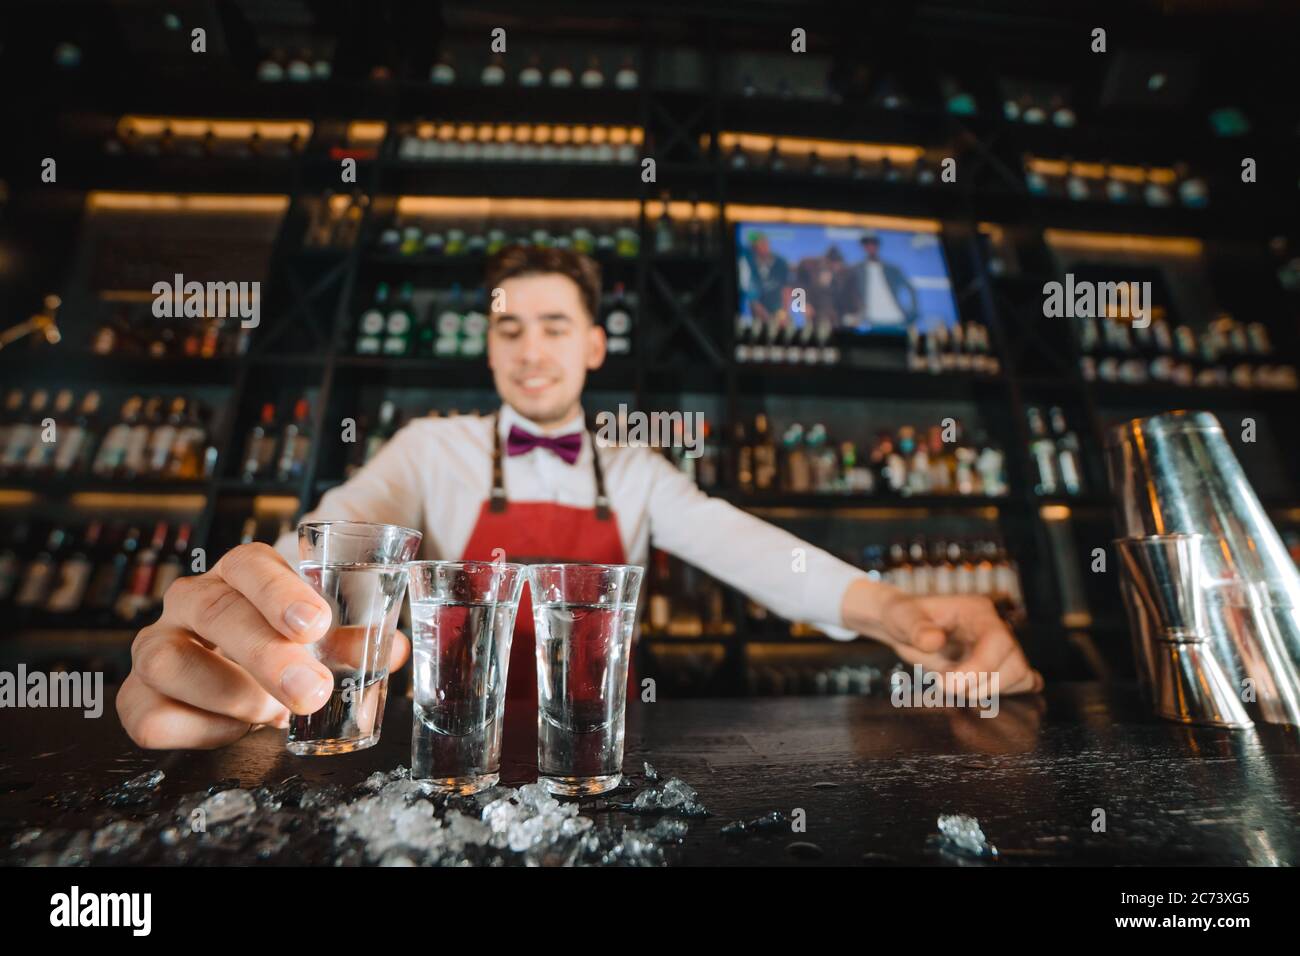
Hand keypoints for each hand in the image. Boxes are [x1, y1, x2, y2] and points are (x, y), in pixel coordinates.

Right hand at [117, 542, 410, 748]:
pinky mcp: (136, 695)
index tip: (316, 624)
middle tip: (312, 690)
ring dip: (230, 695)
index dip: (279, 592)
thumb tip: (395, 650)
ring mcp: (155, 646)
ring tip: (271, 712)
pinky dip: (200, 730)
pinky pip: (151, 715)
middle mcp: (189, 602)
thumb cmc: (281, 643)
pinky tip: (235, 729)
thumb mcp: (321, 639)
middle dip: (266, 655)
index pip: (249, 565)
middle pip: (215, 612)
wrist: (231, 669)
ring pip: (171, 662)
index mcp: (238, 574)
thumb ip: (356, 641)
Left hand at [843, 580, 1041, 695]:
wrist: (900, 626)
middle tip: (944, 685)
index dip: (981, 668)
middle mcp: (994, 630)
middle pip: (1016, 664)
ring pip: (1019, 677)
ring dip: (988, 692)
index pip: (998, 641)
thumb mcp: (901, 616)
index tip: (949, 684)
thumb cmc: (902, 615)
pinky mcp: (995, 668)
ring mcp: (997, 650)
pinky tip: (979, 692)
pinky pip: (1020, 683)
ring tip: (952, 686)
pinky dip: (1006, 694)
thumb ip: (916, 628)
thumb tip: (934, 641)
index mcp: (977, 612)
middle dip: (982, 684)